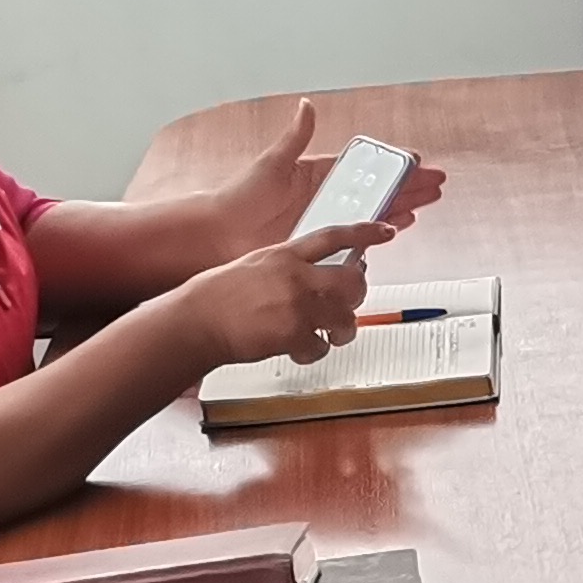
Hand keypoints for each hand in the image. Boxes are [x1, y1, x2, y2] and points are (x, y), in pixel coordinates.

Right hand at [166, 227, 379, 370]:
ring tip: (329, 332)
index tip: (386, 232)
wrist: (196, 321)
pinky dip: (314, 351)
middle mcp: (296, 277)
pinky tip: (299, 347)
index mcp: (285, 255)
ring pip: (347, 317)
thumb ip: (288, 266)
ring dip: (342, 329)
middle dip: (357, 294)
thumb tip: (316, 274)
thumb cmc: (218, 295)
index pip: (334, 237)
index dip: (365, 233)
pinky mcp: (293, 335)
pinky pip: (322, 346)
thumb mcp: (255, 264)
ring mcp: (297, 307)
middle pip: (353, 281)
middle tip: (349, 302)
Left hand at [207, 100, 443, 257]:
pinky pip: (360, 238)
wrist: (218, 236)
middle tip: (436, 182)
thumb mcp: (272, 163)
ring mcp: (326, 222)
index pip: (363, 167)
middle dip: (408, 185)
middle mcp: (325, 198)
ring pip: (374, 212)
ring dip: (403, 206)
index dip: (390, 165)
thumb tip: (307, 105)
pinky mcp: (323, 245)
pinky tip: (401, 226)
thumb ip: (295, 137)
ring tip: (428, 201)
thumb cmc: (238, 199)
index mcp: (315, 174)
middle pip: (376, 190)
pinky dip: (383, 231)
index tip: (415, 160)